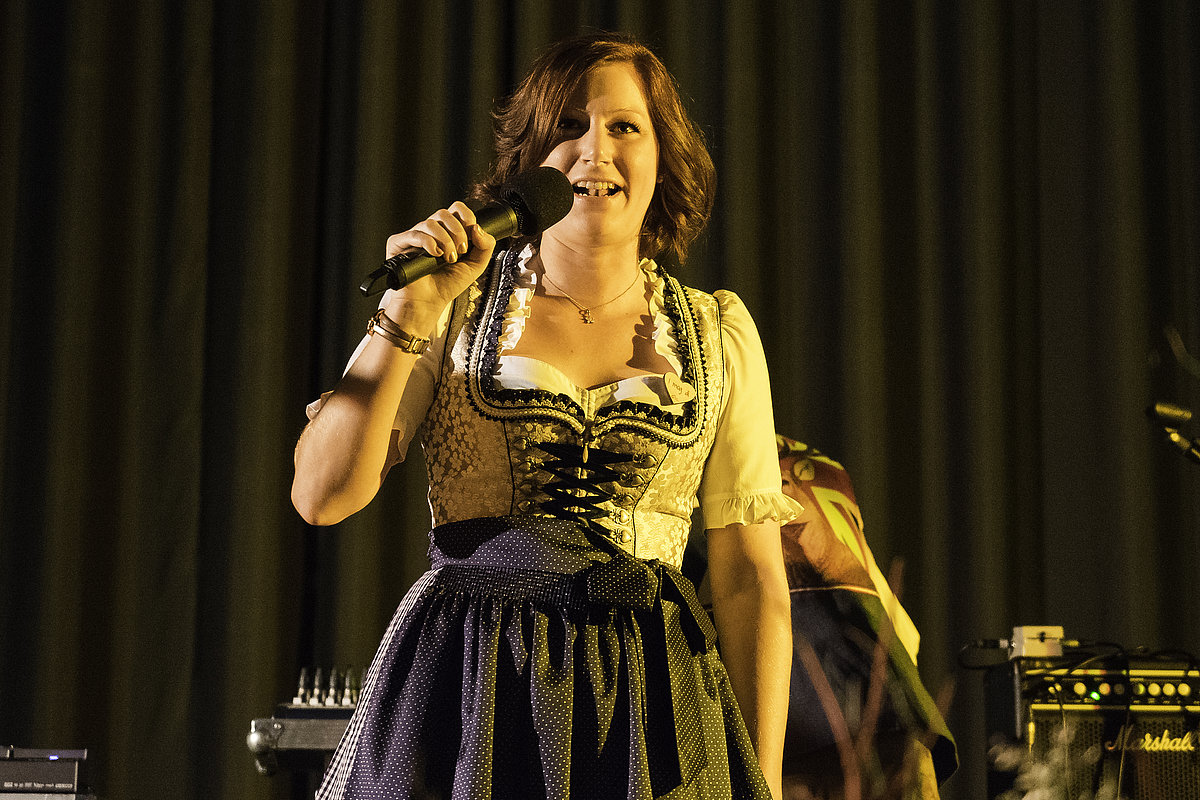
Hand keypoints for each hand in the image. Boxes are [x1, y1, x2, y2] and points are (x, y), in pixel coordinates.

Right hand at [382, 201, 496, 332]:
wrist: (428, 303)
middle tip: (461, 251)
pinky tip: (435, 256)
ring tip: (448, 258)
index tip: (472, 233)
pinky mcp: (398, 244)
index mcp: (446, 232)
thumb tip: (478, 227)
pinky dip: (429, 243)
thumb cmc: (447, 285)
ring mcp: (414, 236)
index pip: (456, 209)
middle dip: (458, 231)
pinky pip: (415, 233)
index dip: (467, 216)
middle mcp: (429, 231)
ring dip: (445, 241)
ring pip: (431, 223)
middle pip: (444, 213)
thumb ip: (485, 246)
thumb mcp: (476, 266)